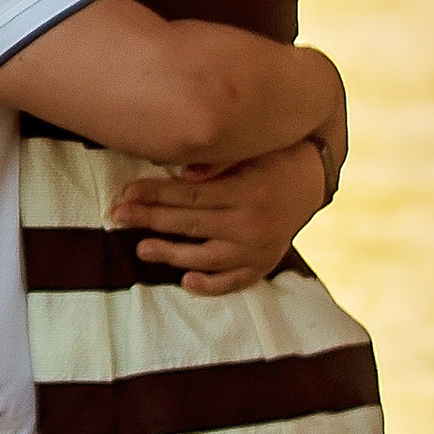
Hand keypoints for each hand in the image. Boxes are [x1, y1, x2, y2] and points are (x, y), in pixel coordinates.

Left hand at [108, 135, 338, 296]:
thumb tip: (183, 174)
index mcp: (246, 191)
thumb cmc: (274, 156)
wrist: (315, 180)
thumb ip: (219, 161)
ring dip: (171, 254)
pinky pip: (235, 281)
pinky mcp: (264, 264)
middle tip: (117, 216)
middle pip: (190, 225)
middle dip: (149, 219)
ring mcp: (258, 249)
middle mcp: (251, 224)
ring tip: (142, 248)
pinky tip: (186, 282)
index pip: (190, 195)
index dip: (154, 194)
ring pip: (206, 257)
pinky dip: (211, 285)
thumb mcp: (252, 148)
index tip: (125, 193)